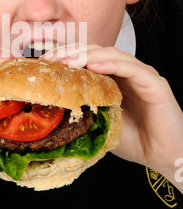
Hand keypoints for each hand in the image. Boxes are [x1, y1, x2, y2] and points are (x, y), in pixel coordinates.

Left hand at [43, 45, 182, 189]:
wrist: (164, 157)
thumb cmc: (134, 140)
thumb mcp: (100, 124)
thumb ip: (84, 112)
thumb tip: (52, 110)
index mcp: (113, 79)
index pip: (86, 59)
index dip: (66, 58)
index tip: (44, 64)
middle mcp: (126, 72)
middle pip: (95, 52)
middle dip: (71, 53)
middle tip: (50, 60)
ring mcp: (141, 75)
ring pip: (112, 56)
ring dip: (87, 55)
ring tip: (67, 60)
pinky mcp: (155, 83)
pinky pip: (133, 68)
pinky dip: (113, 64)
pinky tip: (95, 65)